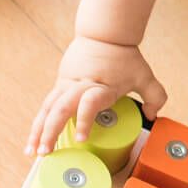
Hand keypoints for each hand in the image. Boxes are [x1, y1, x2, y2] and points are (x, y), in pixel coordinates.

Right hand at [25, 37, 166, 155]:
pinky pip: (45, 107)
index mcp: (101, 86)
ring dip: (38, 132)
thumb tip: (152, 116)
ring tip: (34, 153)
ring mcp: (66, 86)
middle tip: (47, 153)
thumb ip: (154, 95)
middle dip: (51, 132)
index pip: (90, 102)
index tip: (81, 138)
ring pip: (47, 109)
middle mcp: (79, 86)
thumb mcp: (144, 75)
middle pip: (60, 109)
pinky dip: (38, 124)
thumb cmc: (124, 57)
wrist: (103, 35)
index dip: (85, 120)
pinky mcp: (59, 86)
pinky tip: (33, 141)